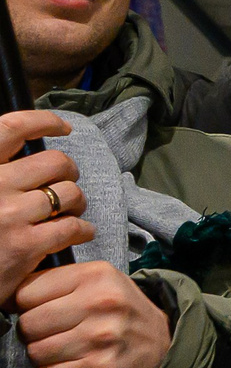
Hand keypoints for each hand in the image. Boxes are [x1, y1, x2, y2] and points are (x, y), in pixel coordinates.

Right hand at [0, 112, 89, 304]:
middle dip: (68, 173)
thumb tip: (21, 156)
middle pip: (55, 162)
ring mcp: (10, 215)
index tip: (62, 128)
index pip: (12, 128)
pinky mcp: (26, 245)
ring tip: (70, 211)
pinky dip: (82, 229)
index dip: (43, 122)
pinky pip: (72, 226)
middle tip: (64, 185)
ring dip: (77, 202)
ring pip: (69, 193)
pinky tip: (78, 233)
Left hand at [16, 263, 171, 367]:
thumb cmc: (122, 314)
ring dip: (43, 357)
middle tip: (52, 335)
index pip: (27, 293)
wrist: (163, 349)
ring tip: (63, 352)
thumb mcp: (101, 282)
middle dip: (34, 333)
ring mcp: (100, 338)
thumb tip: (13, 295)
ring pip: (35, 352)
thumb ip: (60, 281)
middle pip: (29, 324)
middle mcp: (100, 304)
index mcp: (96, 276)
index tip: (42, 311)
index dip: (28, 306)